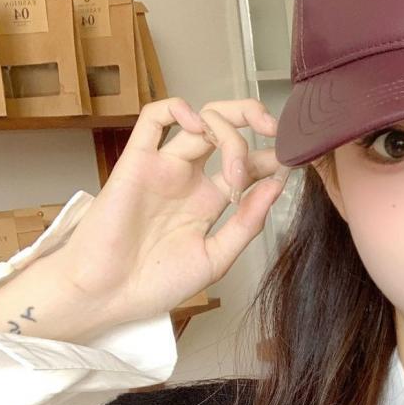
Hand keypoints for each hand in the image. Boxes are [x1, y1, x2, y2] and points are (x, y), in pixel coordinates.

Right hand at [50, 96, 287, 324]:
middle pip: (227, 130)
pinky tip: (198, 125)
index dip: (273, 157)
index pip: (249, 164)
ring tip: (236, 169)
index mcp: (211, 201)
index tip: (295, 162)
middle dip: (256, 121)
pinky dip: (178, 108)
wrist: (108, 296)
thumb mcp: (215, 259)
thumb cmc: (156, 284)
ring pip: (200, 120)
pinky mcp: (136, 160)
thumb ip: (247, 224)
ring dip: (227, 131)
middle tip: (276, 133)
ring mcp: (164, 167)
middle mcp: (191, 178)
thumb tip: (277, 186)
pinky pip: (154, 118)